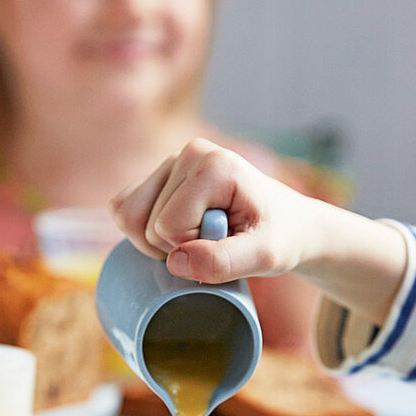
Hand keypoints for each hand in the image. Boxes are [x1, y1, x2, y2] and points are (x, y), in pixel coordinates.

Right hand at [110, 138, 407, 325]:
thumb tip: (175, 261)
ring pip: (126, 215)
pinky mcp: (161, 175)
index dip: (192, 249)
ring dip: (154, 242)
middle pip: (144, 222)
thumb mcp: (265, 258)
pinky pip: (124, 209)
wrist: (292, 224)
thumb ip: (224, 262)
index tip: (228, 244)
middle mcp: (189, 153)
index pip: (167, 226)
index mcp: (213, 164)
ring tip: (198, 239)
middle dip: (174, 247)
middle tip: (216, 242)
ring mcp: (172, 162)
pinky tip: (179, 234)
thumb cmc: (282, 238)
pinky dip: (142, 233)